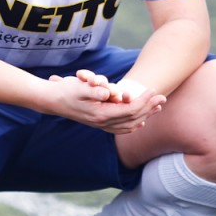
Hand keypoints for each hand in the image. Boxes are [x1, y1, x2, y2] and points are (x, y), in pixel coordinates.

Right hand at [46, 70, 164, 133]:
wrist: (52, 101)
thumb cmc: (66, 90)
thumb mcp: (79, 87)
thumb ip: (95, 90)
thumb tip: (109, 92)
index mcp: (100, 114)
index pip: (129, 110)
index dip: (143, 101)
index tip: (153, 90)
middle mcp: (102, 123)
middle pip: (133, 118)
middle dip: (149, 108)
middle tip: (163, 98)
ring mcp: (101, 125)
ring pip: (129, 125)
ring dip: (145, 116)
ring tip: (157, 108)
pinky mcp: (99, 123)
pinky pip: (121, 128)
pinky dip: (134, 124)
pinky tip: (141, 122)